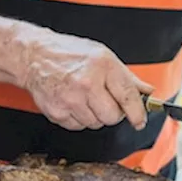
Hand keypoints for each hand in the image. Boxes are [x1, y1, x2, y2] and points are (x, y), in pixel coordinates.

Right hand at [18, 30, 152, 130]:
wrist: (34, 56)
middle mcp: (87, 83)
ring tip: (87, 98)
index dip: (138, 113)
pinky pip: (78, 126)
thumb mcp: (104, 56)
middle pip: (113, 117)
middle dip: (114, 113)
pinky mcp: (57, 112)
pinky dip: (79, 118)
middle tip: (107, 102)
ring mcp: (70, 99)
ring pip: (96, 124)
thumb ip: (128, 77)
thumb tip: (148, 92)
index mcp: (103, 66)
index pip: (128, 97)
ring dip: (96, 116)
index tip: (140, 121)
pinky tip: (74, 103)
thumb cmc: (69, 54)